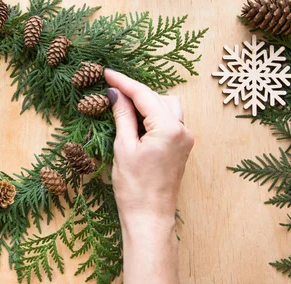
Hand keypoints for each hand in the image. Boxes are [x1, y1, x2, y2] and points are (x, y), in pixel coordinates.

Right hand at [105, 69, 192, 221]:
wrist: (149, 217)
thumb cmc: (135, 187)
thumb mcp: (123, 147)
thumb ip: (122, 115)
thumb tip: (115, 93)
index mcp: (169, 129)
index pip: (144, 95)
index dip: (123, 82)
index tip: (106, 72)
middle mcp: (183, 130)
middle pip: (158, 97)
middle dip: (134, 93)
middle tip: (110, 93)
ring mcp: (185, 138)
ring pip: (165, 106)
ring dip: (145, 103)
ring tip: (122, 109)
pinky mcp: (181, 146)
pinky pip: (168, 120)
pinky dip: (151, 115)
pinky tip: (134, 121)